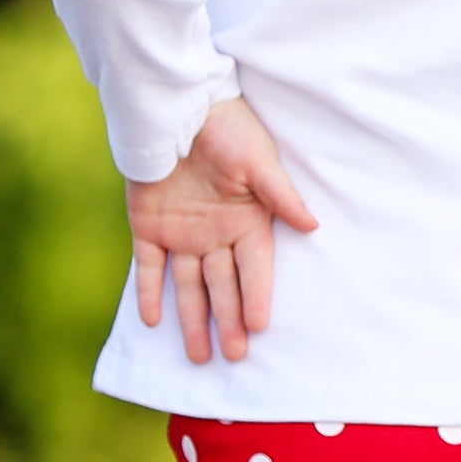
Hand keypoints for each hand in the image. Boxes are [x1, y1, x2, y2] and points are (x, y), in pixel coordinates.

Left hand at [128, 97, 317, 362]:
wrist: (176, 105)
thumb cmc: (227, 127)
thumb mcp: (259, 161)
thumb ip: (280, 196)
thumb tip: (312, 226)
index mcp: (246, 221)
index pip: (254, 269)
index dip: (257, 297)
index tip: (260, 327)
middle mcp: (216, 234)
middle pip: (223, 287)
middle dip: (228, 321)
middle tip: (234, 355)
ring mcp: (181, 233)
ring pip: (189, 286)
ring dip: (193, 320)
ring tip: (199, 356)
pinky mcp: (148, 226)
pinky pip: (148, 266)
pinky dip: (150, 292)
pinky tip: (153, 321)